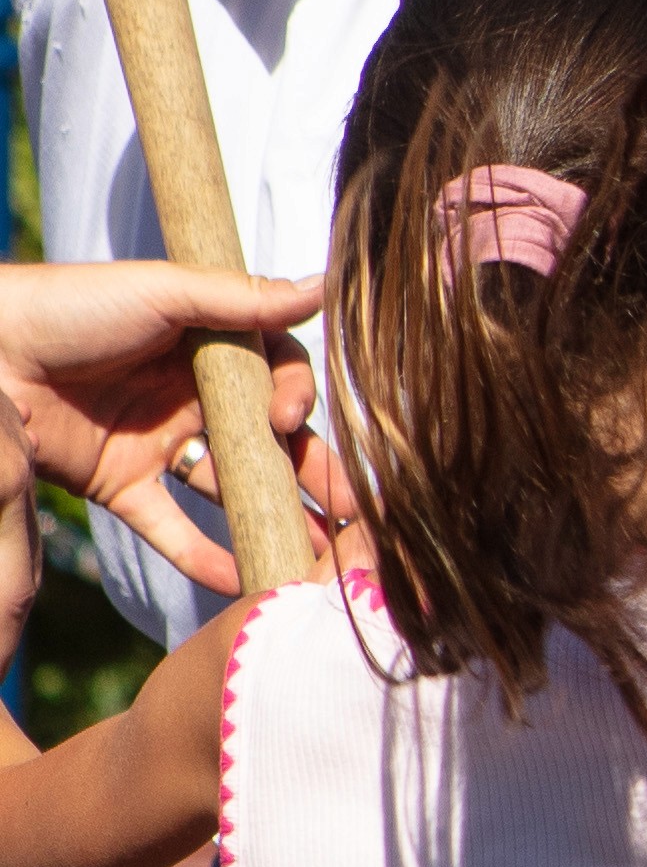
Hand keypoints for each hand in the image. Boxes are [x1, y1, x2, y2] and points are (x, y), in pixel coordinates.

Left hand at [0, 256, 331, 593]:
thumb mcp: (166, 292)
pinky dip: (204, 556)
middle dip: (313, 474)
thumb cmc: (73, 304)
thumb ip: (244, 300)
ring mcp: (158, 443)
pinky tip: (243, 580)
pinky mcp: (121, 485)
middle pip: (267, 442)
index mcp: (207, 347)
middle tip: (353, 511)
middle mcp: (191, 397)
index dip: (296, 400)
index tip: (288, 419)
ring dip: (274, 519)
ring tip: (315, 555)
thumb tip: (323, 286)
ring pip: (230, 488)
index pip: (277, 379)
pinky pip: (171, 528)